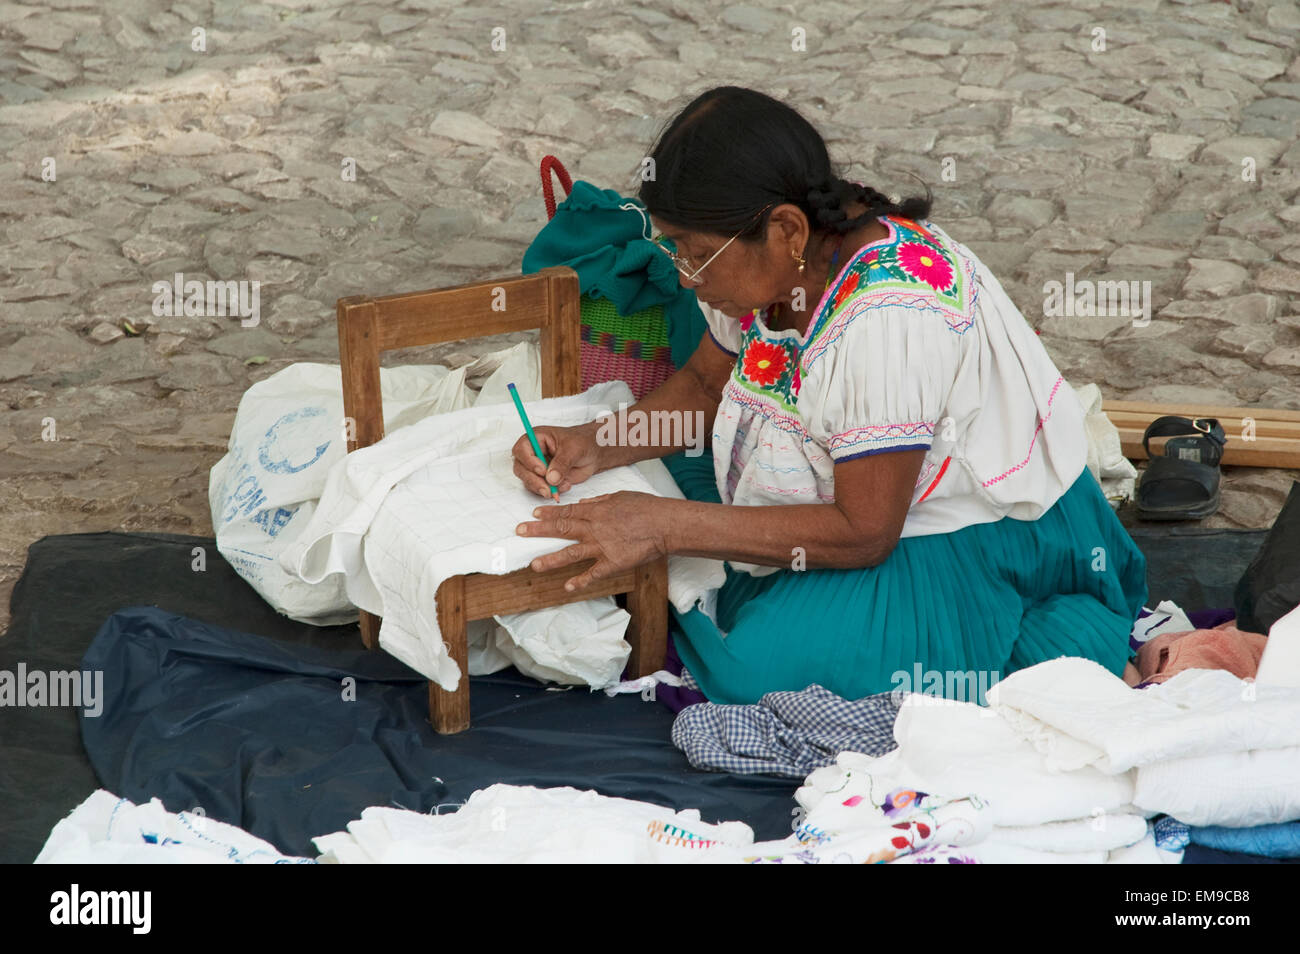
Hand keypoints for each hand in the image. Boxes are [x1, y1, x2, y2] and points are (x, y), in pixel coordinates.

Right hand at [511, 423, 601, 498]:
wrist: (593, 453)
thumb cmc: (582, 442)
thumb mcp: (574, 449)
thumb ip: (562, 463)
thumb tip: (551, 478)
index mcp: (536, 438)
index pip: (521, 449)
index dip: (529, 461)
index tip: (542, 471)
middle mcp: (533, 453)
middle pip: (521, 468)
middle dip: (534, 480)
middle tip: (547, 489)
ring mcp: (537, 467)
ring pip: (528, 481)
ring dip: (542, 488)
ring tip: (560, 487)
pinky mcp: (544, 479)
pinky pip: (540, 489)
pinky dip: (551, 491)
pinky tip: (565, 486)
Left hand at [516, 491, 669, 591]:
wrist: (665, 524)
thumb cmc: (647, 508)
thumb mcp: (621, 496)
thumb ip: (600, 501)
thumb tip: (585, 502)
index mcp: (596, 510)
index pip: (567, 511)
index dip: (548, 514)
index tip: (533, 514)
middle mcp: (594, 528)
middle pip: (562, 528)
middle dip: (538, 530)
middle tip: (520, 531)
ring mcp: (602, 546)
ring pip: (571, 553)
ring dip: (551, 559)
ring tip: (534, 565)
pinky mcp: (613, 562)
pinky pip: (594, 573)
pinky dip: (581, 581)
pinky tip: (568, 587)